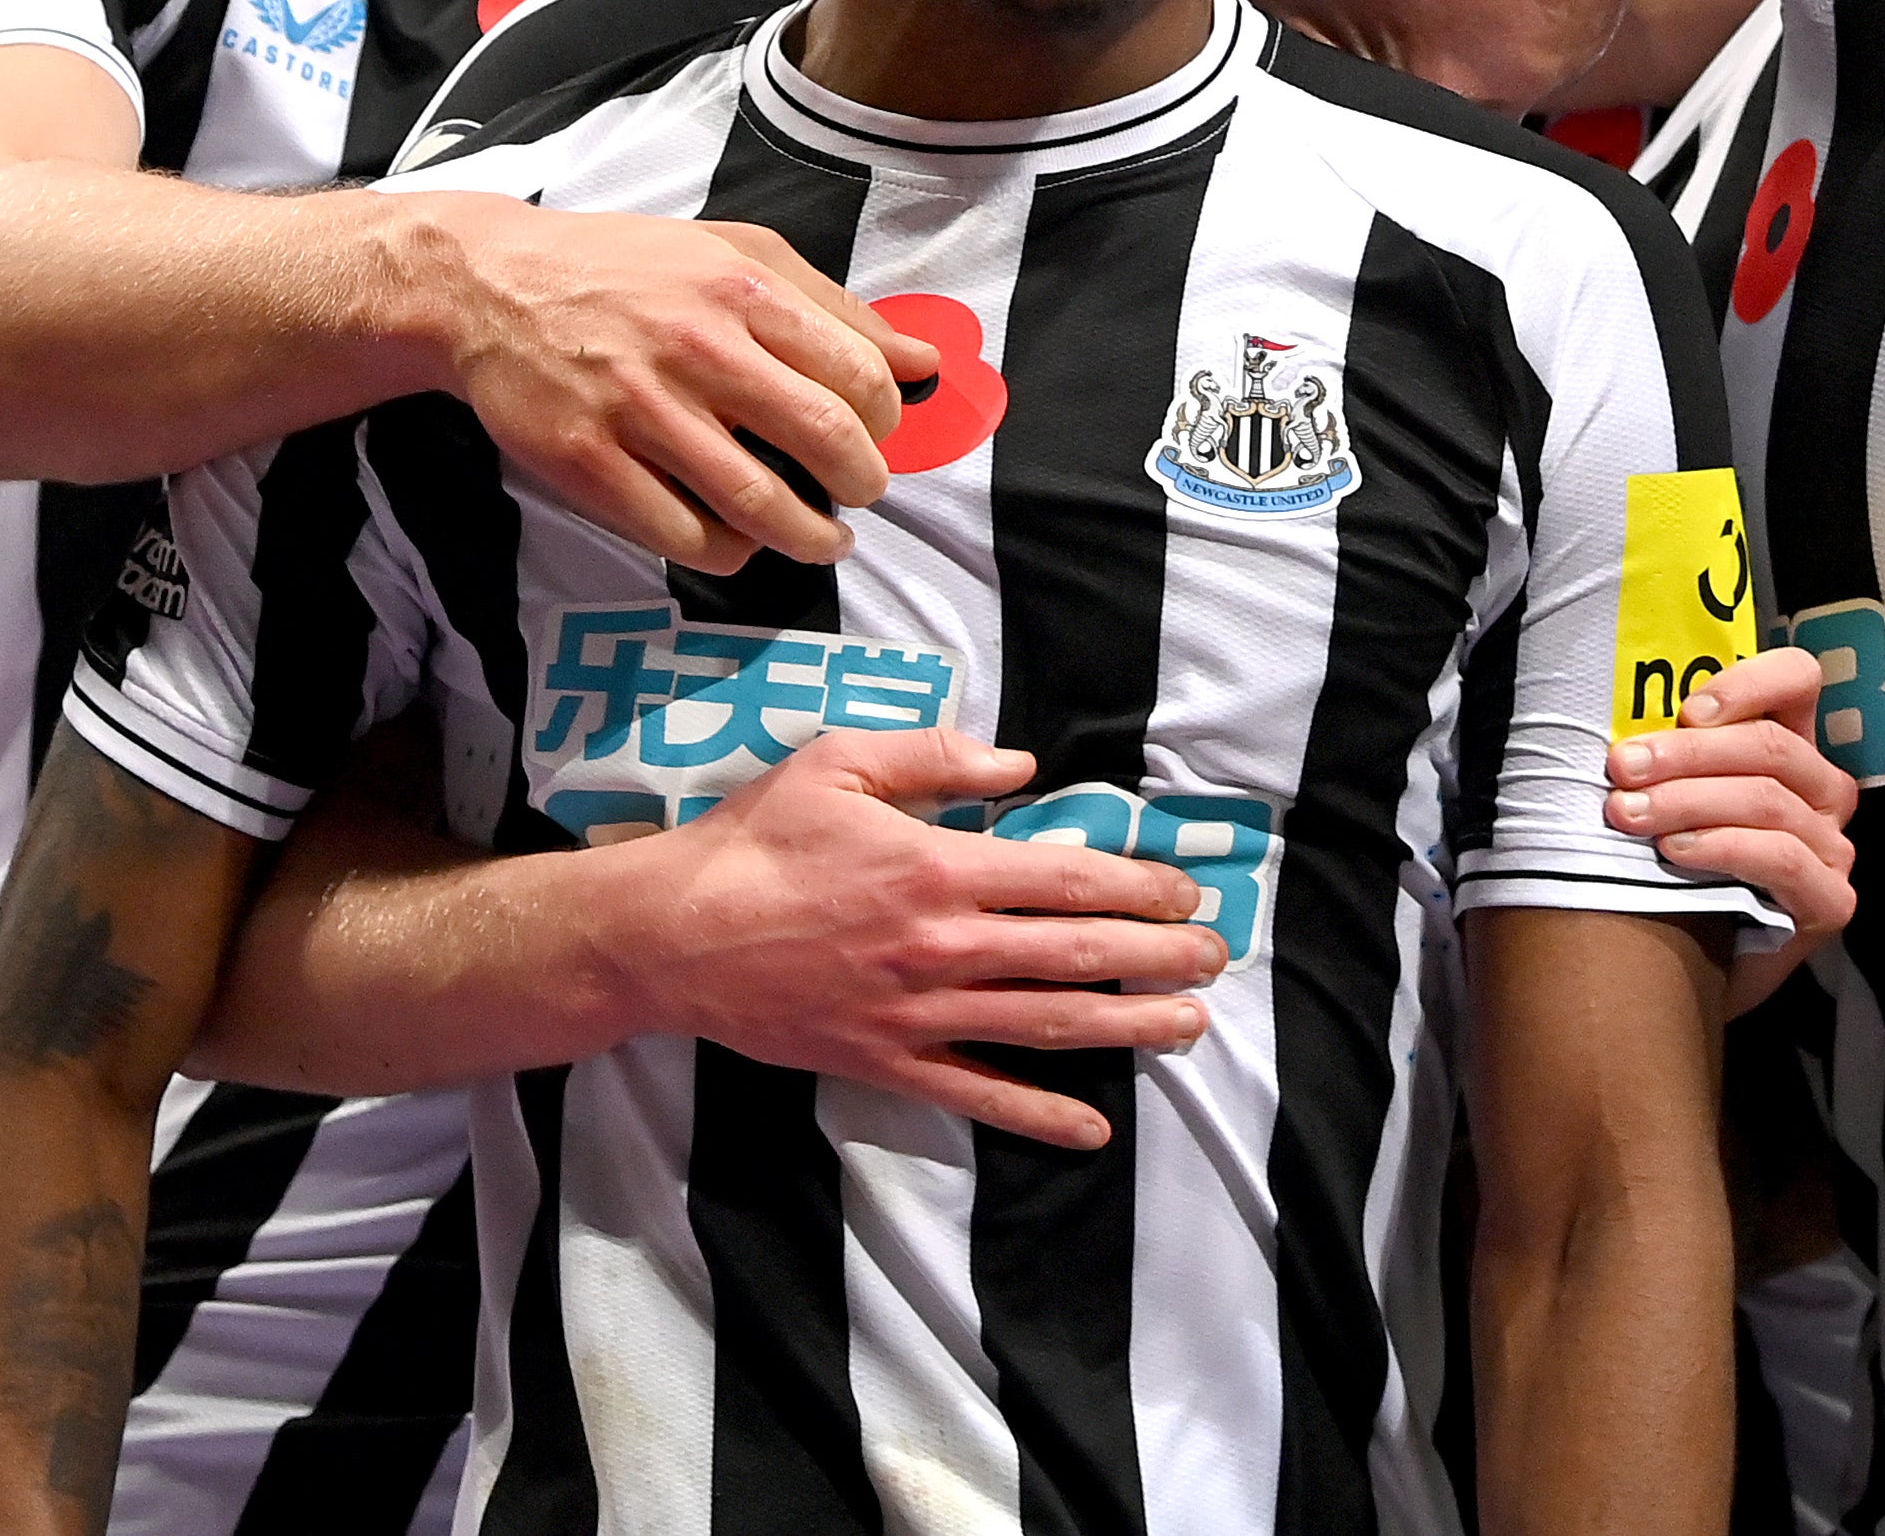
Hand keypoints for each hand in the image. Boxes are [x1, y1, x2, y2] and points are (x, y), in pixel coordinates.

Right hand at [434, 199, 940, 577]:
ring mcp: (638, 410)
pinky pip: (684, 536)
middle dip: (864, 482)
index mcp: (741, 288)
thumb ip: (834, 306)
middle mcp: (696, 348)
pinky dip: (730, 552)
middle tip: (861, 491)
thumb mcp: (734, 253)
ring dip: (811, 536)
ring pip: (759, 504)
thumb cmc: (626, 268)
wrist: (491, 287)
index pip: (858, 373)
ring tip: (824, 538)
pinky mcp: (587, 463)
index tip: (878, 433)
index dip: (886, 419)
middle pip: (823, 439)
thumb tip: (925, 362)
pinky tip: (740, 539)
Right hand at [618, 726, 1226, 1147]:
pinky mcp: (886, 1062)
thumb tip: (1018, 764)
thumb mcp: (836, 763)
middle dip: (1158, 955)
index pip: (1066, 878)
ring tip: (1187, 1028)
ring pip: (1046, 1026)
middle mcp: (942, 945)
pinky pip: (976, 1095)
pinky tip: (1091, 1129)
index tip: (1184, 889)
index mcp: (936, 866)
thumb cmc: (752, 841)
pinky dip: (1038, 1115)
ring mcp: (918, 1013)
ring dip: (1127, 1028)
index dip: (1137, 885)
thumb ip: (933, 757)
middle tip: (1214, 957)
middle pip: (1075, 954)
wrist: (670, 936)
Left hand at [1604, 646, 1858, 1007]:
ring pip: (1767, 799)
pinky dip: (1721, 846)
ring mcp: (1833, 848)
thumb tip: (1620, 729)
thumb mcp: (1668, 800)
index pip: (1797, 682)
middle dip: (1686, 753)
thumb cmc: (1669, 870)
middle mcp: (1823, 792)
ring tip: (1626, 814)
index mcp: (1790, 749)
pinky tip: (1673, 851)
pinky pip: (1780, 857)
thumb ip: (1666, 759)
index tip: (1686, 710)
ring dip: (1688, 799)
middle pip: (1769, 746)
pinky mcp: (1831, 902)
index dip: (1749, 682)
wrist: (1680, 975)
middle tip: (1620, 768)